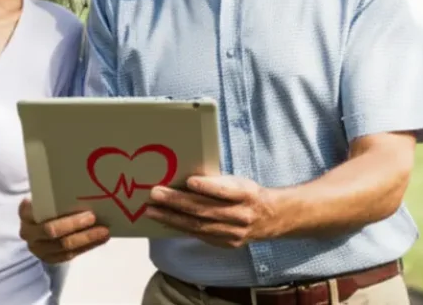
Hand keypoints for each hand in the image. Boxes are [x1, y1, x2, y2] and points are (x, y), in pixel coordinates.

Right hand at [18, 198, 109, 263]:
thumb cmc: (47, 208)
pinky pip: (69, 256)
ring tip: (104, 231)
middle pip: (52, 231)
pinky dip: (87, 247)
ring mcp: (37, 248)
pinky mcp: (49, 259)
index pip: (39, 212)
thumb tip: (86, 188)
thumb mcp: (46, 199)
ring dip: (86, 239)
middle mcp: (28, 232)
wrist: (38, 227)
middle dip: (74, 225)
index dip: (54, 208)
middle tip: (93, 217)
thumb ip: (56, 196)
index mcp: (25, 213)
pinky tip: (100, 239)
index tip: (76, 205)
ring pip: (63, 247)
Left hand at [145, 175, 281, 248]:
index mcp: (247, 194)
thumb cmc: (247, 194)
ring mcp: (234, 233)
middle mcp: (241, 215)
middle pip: (205, 210)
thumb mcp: (239, 182)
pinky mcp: (226, 244)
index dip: (208, 187)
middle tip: (155, 193)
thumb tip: (184, 179)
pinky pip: (200, 236)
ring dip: (172, 218)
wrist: (270, 218)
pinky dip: (181, 228)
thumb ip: (218, 182)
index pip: (226, 191)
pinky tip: (165, 221)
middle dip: (177, 202)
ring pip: (199, 226)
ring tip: (152, 210)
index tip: (189, 180)